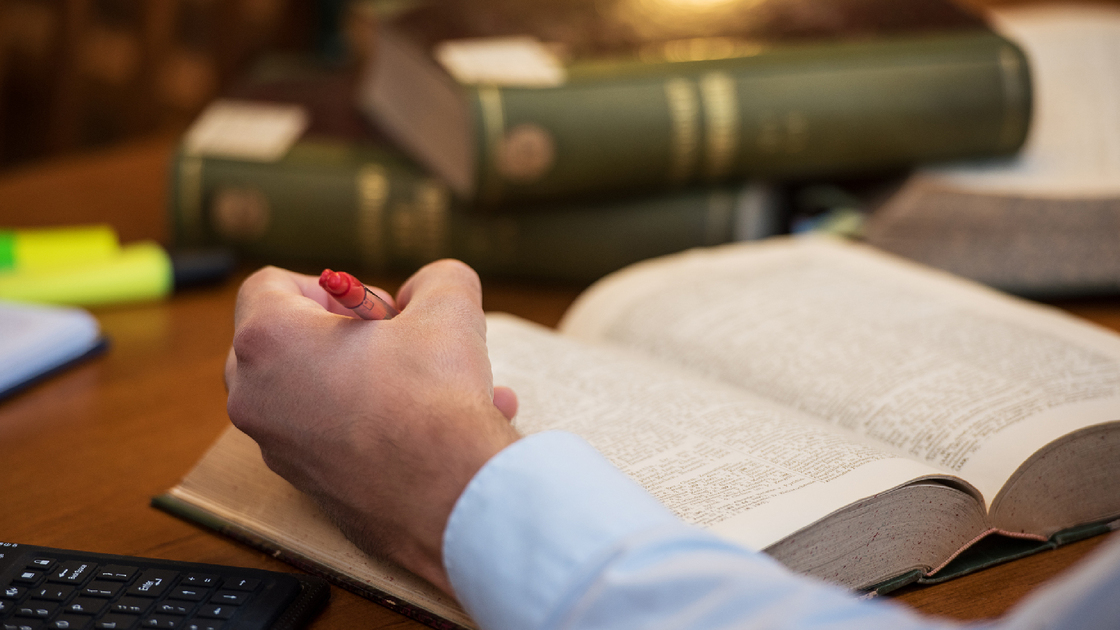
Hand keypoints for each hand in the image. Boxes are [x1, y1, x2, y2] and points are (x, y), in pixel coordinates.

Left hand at [224, 260, 520, 592]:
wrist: (449, 499)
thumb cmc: (434, 399)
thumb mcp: (447, 308)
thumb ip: (435, 280)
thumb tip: (426, 290)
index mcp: (269, 341)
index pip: (268, 286)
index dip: (328, 285)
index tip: (371, 308)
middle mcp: (255, 397)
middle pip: (284, 341)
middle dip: (344, 334)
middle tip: (396, 341)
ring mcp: (276, 448)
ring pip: (316, 393)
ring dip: (372, 379)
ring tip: (444, 384)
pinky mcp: (306, 485)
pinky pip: (334, 437)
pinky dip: (377, 423)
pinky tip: (443, 427)